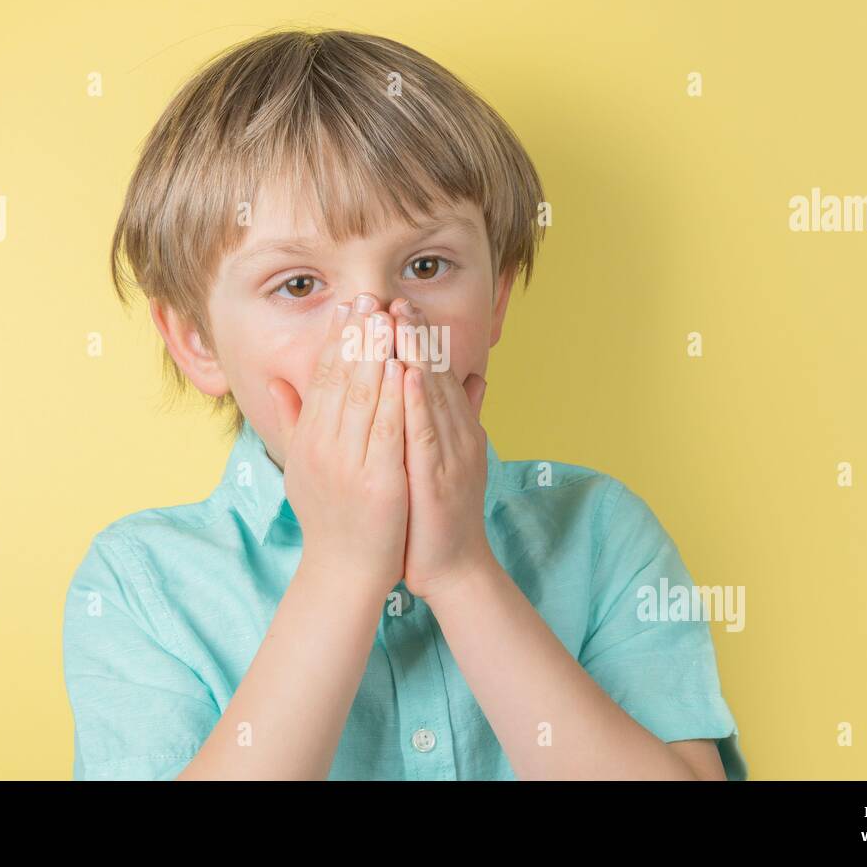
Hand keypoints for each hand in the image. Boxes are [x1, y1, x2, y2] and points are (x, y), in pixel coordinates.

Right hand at [267, 294, 407, 597]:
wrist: (344, 572)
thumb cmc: (328, 518)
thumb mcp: (301, 466)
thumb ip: (293, 421)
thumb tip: (276, 382)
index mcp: (309, 439)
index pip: (322, 379)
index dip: (336, 341)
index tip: (349, 308)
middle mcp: (323, 447)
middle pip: (341, 380)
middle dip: (357, 336)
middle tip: (368, 297)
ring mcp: (349, 464)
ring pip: (364, 397)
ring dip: (378, 354)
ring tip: (388, 318)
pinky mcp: (378, 482)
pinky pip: (388, 430)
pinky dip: (395, 397)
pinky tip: (404, 368)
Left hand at [391, 297, 491, 601]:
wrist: (452, 567)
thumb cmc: (438, 514)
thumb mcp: (448, 457)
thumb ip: (455, 417)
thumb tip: (472, 377)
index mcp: (455, 429)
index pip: (434, 373)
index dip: (417, 338)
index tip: (396, 305)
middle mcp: (458, 435)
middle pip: (435, 375)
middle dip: (414, 335)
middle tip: (394, 298)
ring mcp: (452, 455)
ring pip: (432, 396)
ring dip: (415, 355)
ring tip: (399, 320)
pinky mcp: (441, 479)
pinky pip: (428, 434)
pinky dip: (418, 402)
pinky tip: (406, 374)